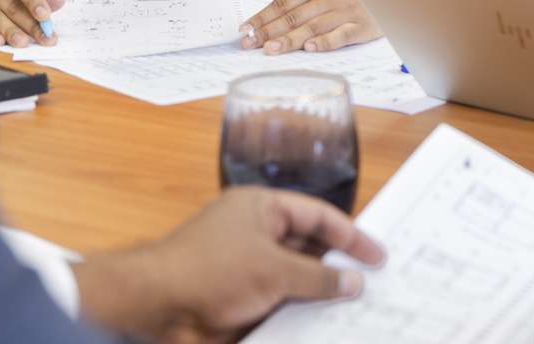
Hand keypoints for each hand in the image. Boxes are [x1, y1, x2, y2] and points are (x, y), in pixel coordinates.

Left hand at [73, 186, 385, 343]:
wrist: (155, 308)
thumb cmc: (208, 270)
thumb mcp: (274, 270)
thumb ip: (318, 276)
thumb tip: (353, 281)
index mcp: (261, 208)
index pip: (317, 215)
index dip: (350, 233)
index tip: (377, 255)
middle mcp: (255, 233)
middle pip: (308, 247)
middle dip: (338, 266)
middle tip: (373, 283)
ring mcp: (246, 268)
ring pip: (295, 279)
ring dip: (319, 294)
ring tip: (356, 308)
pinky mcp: (239, 299)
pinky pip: (278, 303)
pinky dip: (298, 313)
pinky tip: (321, 325)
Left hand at [239, 0, 382, 53]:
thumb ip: (303, 4)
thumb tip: (268, 23)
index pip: (283, 1)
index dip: (263, 16)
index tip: (245, 30)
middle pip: (294, 16)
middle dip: (269, 31)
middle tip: (249, 44)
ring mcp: (347, 11)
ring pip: (312, 27)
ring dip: (289, 39)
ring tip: (270, 50)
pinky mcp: (362, 26)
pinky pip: (340, 35)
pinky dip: (324, 42)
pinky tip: (309, 49)